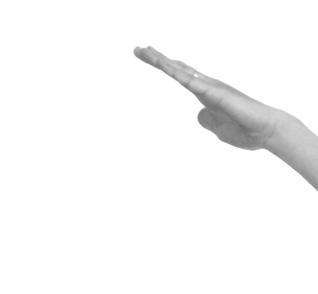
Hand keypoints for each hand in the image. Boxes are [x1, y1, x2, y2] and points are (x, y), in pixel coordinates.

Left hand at [134, 46, 287, 149]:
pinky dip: (181, 76)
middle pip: (178, 68)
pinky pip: (195, 84)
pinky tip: (168, 68)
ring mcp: (212, 88)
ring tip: (145, 51)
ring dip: (163, 62)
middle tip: (138, 49)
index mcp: (206, 94)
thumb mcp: (218, 129)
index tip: (149, 56)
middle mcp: (207, 86)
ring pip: (182, 72)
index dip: (165, 66)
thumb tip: (199, 115)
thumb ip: (207, 121)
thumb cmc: (246, 131)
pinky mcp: (218, 95)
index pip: (180, 76)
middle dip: (158, 59)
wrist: (267, 132)